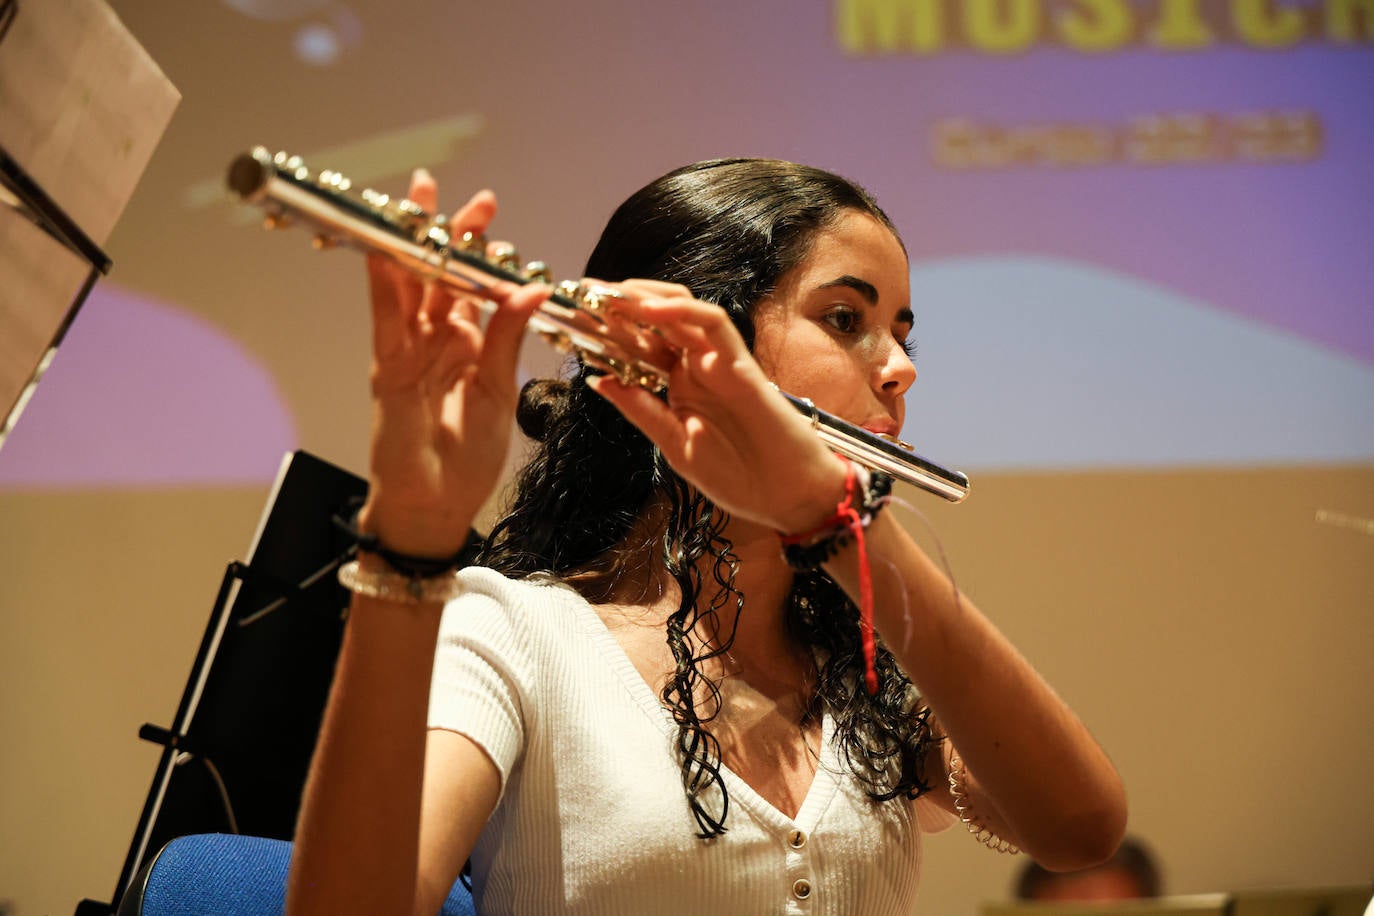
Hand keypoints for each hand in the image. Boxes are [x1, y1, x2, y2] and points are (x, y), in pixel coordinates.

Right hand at [360, 171, 546, 555]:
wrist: (436, 502)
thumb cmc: (467, 457)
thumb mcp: (499, 390)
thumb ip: (506, 337)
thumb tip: (529, 289)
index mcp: (469, 344)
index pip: (473, 284)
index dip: (478, 247)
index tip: (488, 210)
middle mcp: (437, 339)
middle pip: (438, 273)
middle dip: (445, 230)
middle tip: (457, 191)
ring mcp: (409, 349)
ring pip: (409, 284)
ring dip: (412, 241)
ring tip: (418, 198)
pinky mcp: (388, 365)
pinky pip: (384, 315)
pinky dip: (384, 281)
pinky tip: (385, 249)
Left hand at [585, 280, 847, 534]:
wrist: (789, 497)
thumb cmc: (739, 477)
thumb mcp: (676, 446)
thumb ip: (642, 411)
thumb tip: (599, 380)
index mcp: (677, 387)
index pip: (635, 348)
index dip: (603, 332)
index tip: (568, 320)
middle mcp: (695, 368)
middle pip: (652, 323)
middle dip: (617, 305)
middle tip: (581, 294)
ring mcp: (718, 362)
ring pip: (681, 311)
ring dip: (645, 298)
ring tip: (609, 294)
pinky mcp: (742, 364)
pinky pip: (715, 324)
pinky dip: (683, 313)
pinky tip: (651, 312)